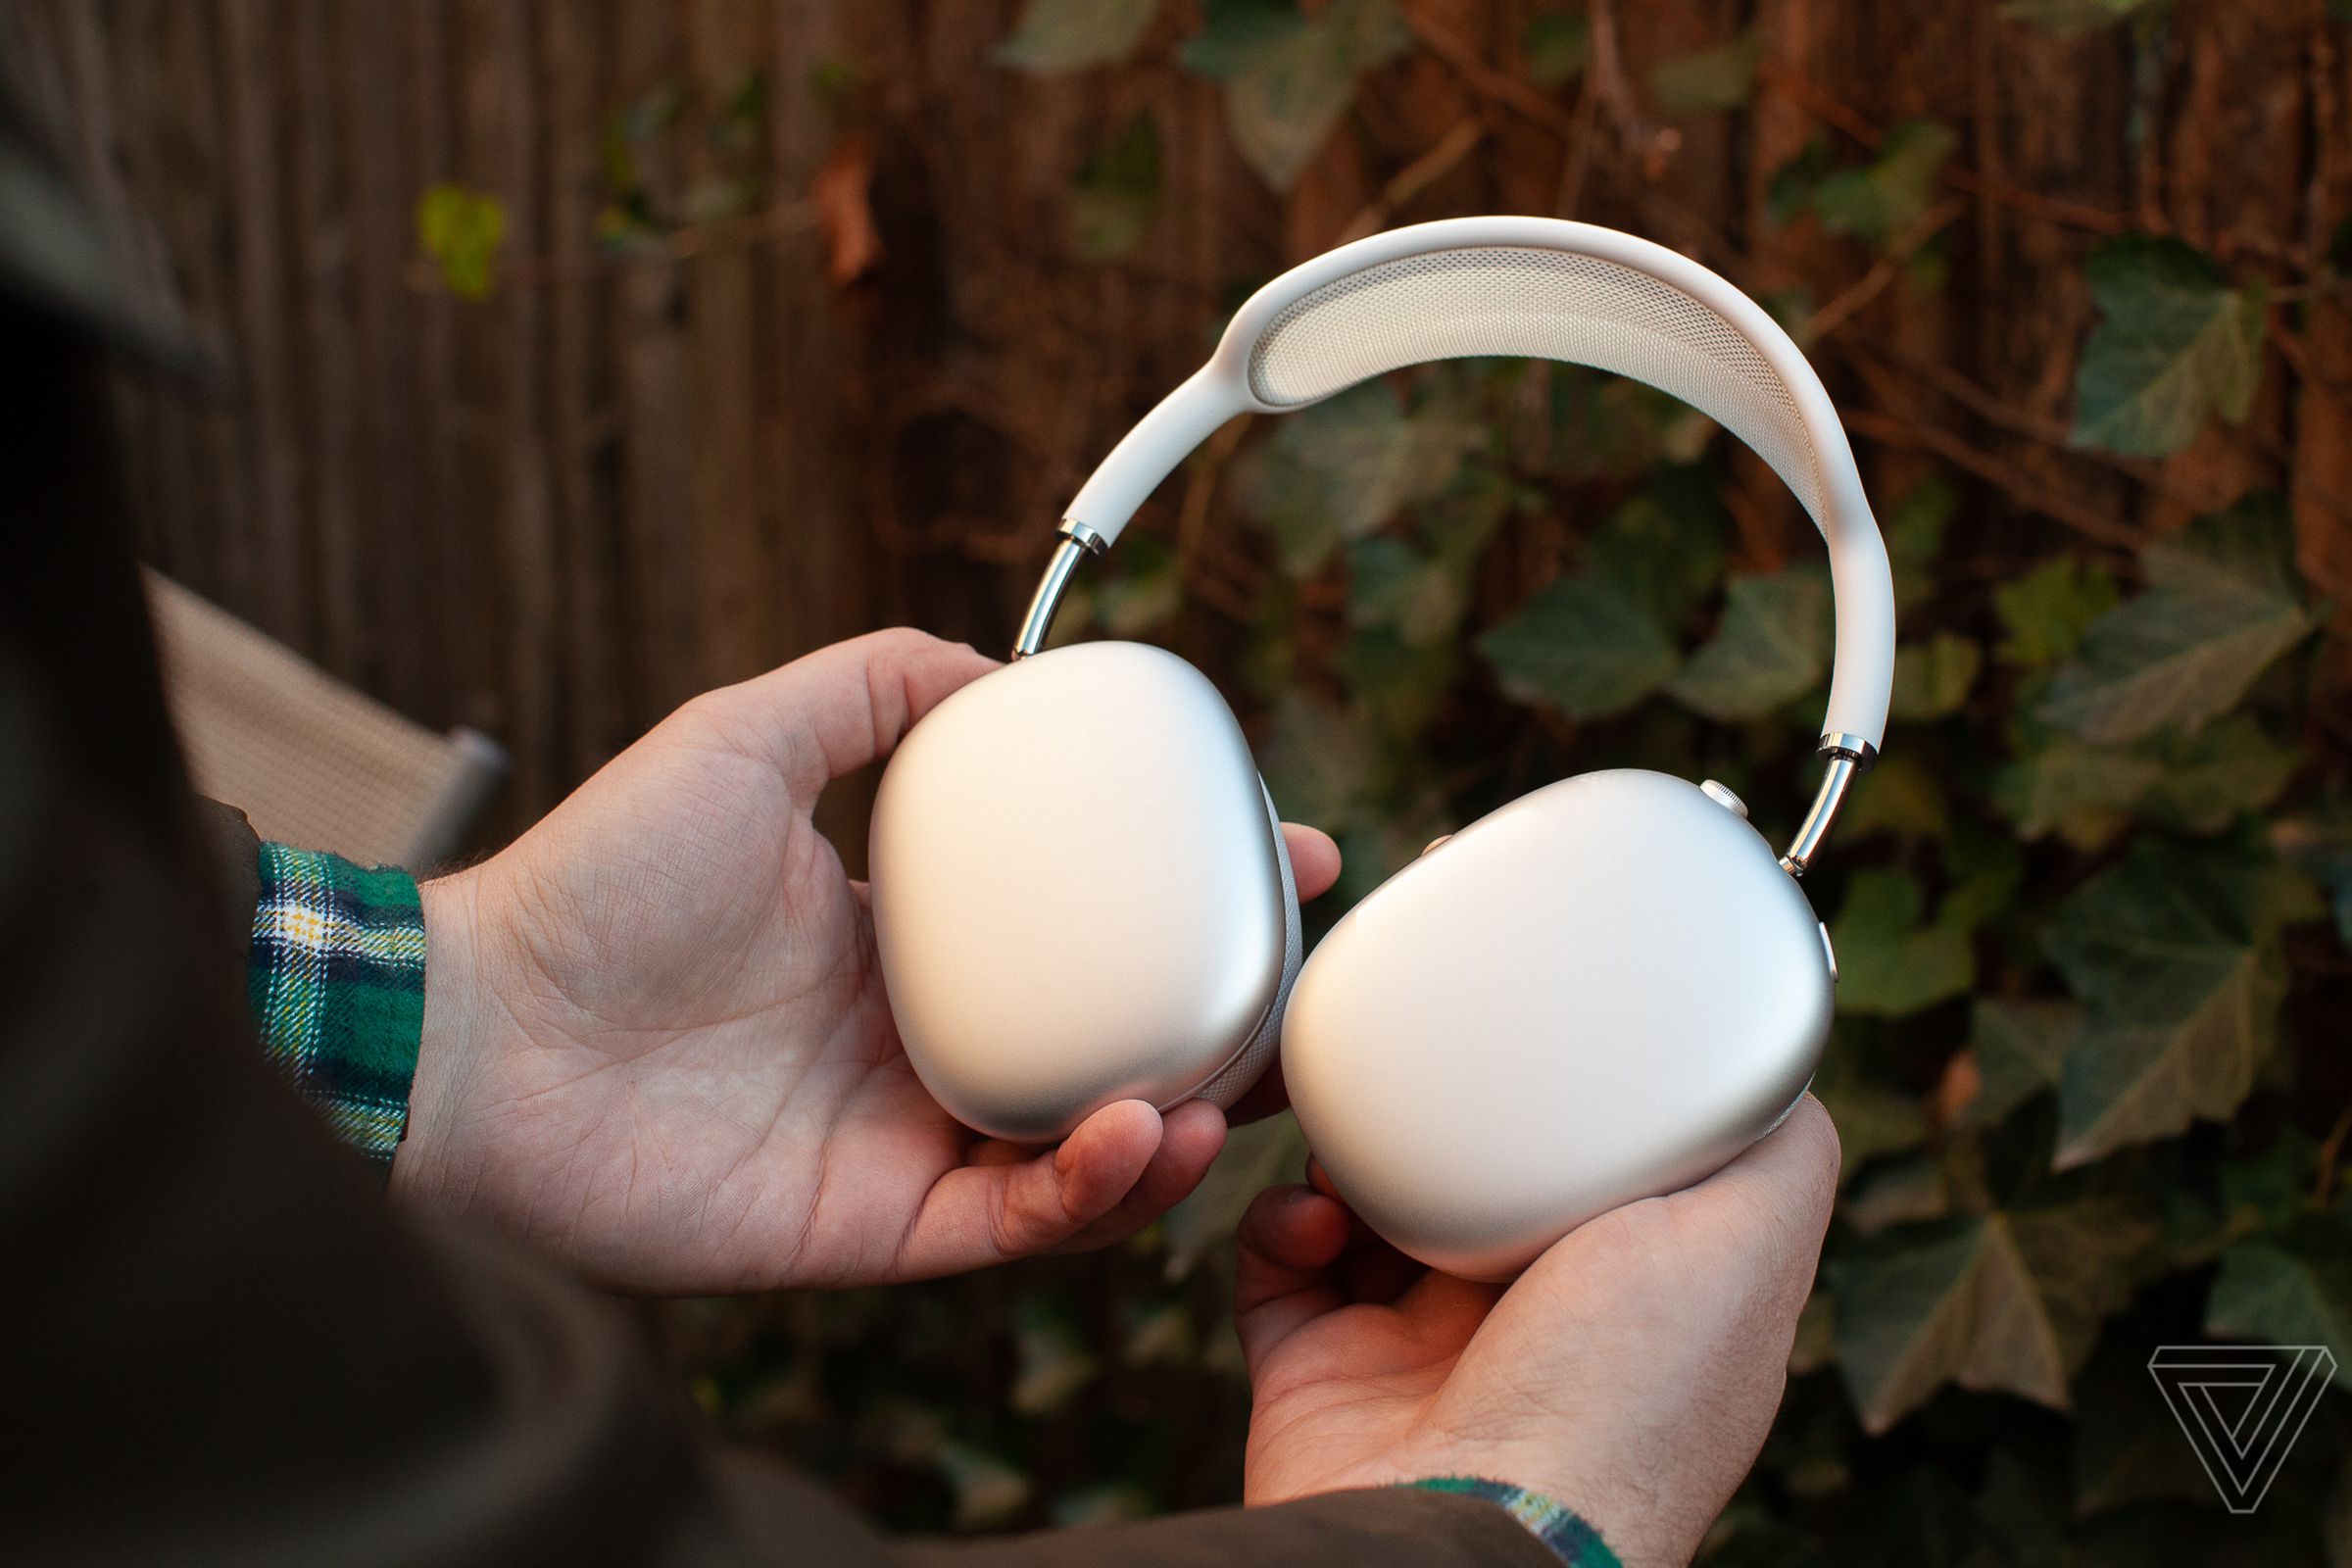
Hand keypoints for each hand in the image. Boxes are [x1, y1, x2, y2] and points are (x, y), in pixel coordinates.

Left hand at [392, 629, 1341, 1294]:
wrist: (476, 1029)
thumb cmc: (591, 880)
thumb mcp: (746, 735)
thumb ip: (867, 684)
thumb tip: (998, 665)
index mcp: (902, 940)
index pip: (1079, 927)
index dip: (1186, 898)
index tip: (1284, 853)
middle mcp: (914, 1043)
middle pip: (1105, 1044)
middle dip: (1221, 1026)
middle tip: (1300, 987)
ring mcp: (898, 1142)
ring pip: (1079, 1151)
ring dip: (1174, 1123)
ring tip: (1229, 1085)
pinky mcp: (869, 1231)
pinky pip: (1010, 1223)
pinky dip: (1087, 1191)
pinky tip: (1136, 1134)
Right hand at [1237, 1099, 1838, 1567]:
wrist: (1467, 1530)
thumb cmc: (1619, 1401)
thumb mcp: (1746, 1245)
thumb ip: (1779, 1148)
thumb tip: (1775, 1054)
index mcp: (1636, 1296)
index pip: (1605, 1166)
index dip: (1578, 1096)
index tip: (1547, 1030)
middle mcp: (1536, 1324)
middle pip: (1483, 1170)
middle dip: (1449, 1110)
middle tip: (1431, 1066)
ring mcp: (1422, 1351)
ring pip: (1373, 1202)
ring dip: (1354, 1149)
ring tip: (1359, 1137)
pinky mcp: (1323, 1369)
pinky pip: (1283, 1264)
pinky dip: (1282, 1221)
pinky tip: (1313, 1212)